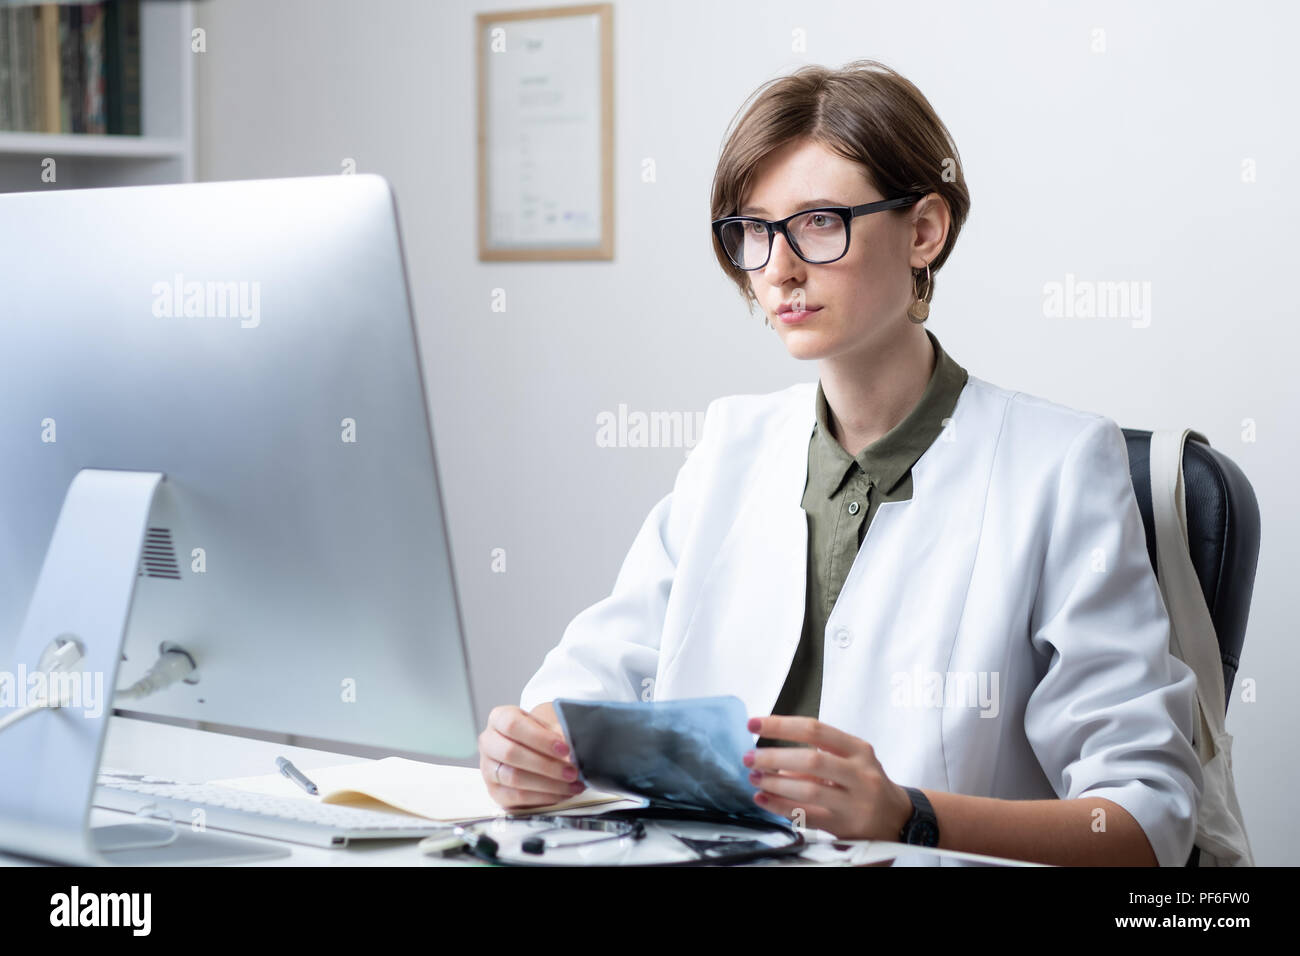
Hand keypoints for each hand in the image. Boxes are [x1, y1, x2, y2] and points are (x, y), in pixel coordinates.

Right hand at [479, 702, 584, 808]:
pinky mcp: (495, 791)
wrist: (533, 747)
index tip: (565, 748)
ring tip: (572, 784)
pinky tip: (562, 793)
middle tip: (572, 771)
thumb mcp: (549, 726)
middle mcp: (488, 742)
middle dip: (546, 765)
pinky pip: (517, 797)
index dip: (540, 738)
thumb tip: (575, 752)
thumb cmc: (541, 734)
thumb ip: (559, 735)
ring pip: (514, 777)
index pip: (512, 725)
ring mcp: (487, 768)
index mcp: (498, 718)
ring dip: (548, 784)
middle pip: (510, 753)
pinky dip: (544, 797)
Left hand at [743, 715, 913, 840]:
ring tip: (755, 778)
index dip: (781, 725)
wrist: (899, 818)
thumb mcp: (852, 760)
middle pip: (811, 760)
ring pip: (809, 790)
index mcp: (858, 749)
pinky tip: (764, 799)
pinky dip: (780, 806)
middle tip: (750, 757)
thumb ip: (818, 753)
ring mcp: (855, 802)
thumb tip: (772, 751)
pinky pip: (807, 815)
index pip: (815, 729)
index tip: (754, 724)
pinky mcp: (846, 826)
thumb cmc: (866, 783)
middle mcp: (859, 773)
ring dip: (775, 783)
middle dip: (774, 757)